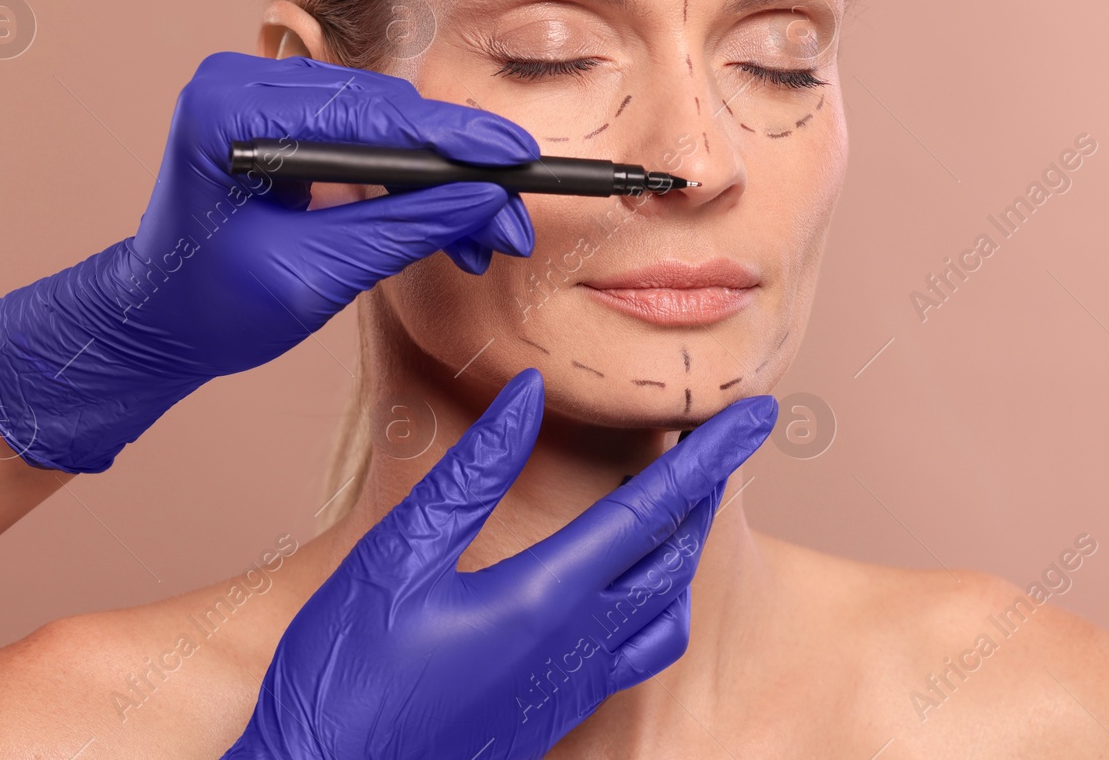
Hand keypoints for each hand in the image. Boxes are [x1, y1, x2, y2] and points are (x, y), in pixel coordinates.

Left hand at [0, 52, 538, 471]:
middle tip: (512, 218)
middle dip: (456, 168)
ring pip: (386, 121)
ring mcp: (260, 92)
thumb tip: (489, 203)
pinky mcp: (282, 113)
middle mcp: (240, 83)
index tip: (517, 158)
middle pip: (383, 111)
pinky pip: (368, 132)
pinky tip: (452, 216)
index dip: (452, 140)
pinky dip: (411, 176)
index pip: (365, 115)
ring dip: (441, 176)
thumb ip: (404, 230)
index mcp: (226, 112)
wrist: (159, 321)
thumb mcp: (318, 275)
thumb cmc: (213, 307)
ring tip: (487, 233)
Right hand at [223, 368, 776, 759]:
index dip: (713, 453)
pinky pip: (637, 653)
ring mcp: (570, 690)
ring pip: (665, 612)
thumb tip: (527, 393)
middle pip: (675, 557)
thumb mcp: (394, 559)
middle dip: (709, 491)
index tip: (764, 412)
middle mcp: (577, 649)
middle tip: (730, 438)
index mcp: (546, 601)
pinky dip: (655, 600)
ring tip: (686, 500)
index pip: (654, 508)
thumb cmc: (344, 675)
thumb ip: (469, 474)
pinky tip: (626, 583)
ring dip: (684, 548)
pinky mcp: (554, 716)